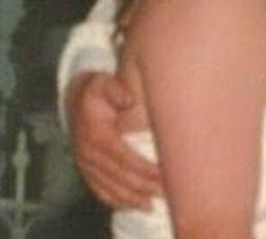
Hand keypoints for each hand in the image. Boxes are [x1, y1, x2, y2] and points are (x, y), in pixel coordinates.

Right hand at [67, 72, 161, 208]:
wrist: (76, 98)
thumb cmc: (96, 91)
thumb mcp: (104, 84)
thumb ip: (117, 90)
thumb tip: (130, 99)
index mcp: (96, 135)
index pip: (123, 158)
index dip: (143, 169)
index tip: (162, 174)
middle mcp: (88, 154)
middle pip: (119, 177)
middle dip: (143, 186)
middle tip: (166, 191)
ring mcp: (86, 164)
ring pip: (110, 188)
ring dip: (132, 198)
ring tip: (153, 204)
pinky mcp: (86, 170)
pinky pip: (100, 191)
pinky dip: (117, 201)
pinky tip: (134, 205)